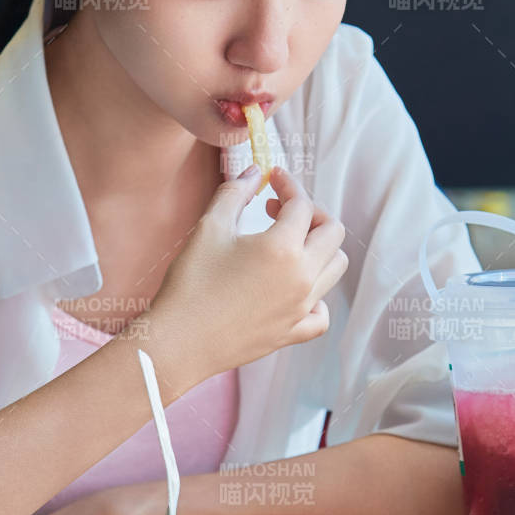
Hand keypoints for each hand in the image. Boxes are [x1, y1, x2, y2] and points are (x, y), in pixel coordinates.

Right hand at [148, 163, 346, 387]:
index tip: (271, 180)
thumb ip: (235, 193)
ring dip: (319, 248)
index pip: (302, 204)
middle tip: (280, 211)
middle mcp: (302, 277)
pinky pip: (322, 314)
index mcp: (283, 247)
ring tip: (288, 245)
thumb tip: (253, 173)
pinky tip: (294, 289)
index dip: (287, 185)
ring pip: (335, 269)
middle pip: (332, 233)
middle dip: (311, 213)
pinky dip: (317, 297)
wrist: (179, 341)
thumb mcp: (209, 228)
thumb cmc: (190, 284)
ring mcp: (301, 308)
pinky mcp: (292, 333)